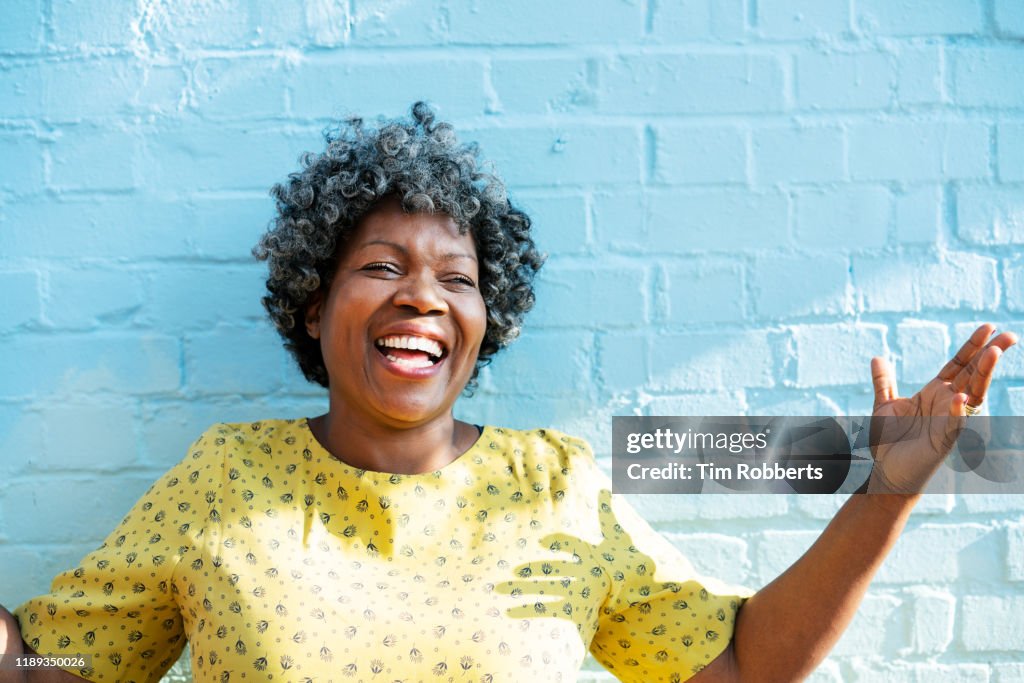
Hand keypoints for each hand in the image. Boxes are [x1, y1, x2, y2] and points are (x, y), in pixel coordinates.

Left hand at [867, 324, 1016, 493]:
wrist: (885, 471)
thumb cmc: (889, 441)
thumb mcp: (883, 405)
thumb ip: (883, 382)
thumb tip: (877, 358)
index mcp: (935, 393)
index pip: (958, 364)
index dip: (972, 346)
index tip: (988, 327)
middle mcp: (947, 403)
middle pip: (973, 374)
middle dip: (990, 354)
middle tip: (1010, 336)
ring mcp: (948, 420)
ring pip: (972, 394)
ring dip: (982, 374)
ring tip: (993, 353)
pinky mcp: (943, 440)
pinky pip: (955, 424)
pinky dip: (958, 411)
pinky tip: (961, 397)